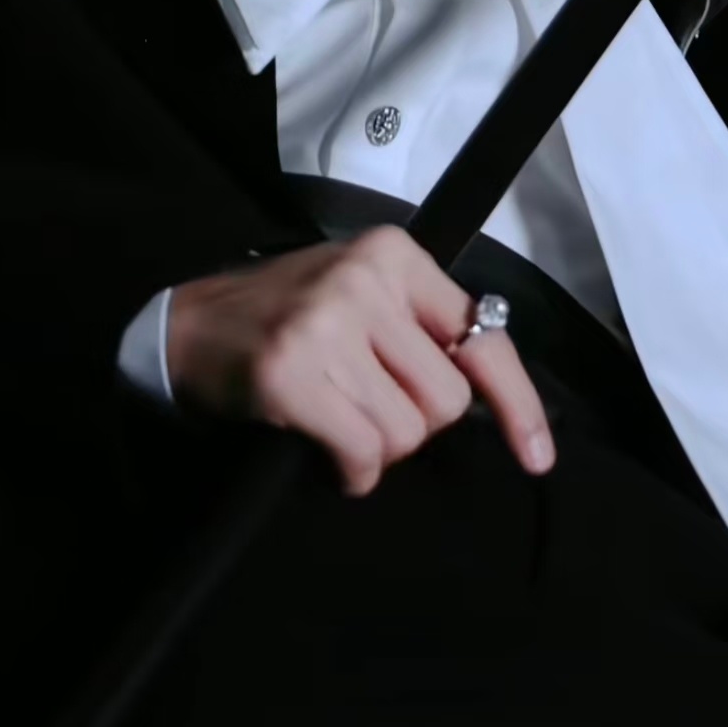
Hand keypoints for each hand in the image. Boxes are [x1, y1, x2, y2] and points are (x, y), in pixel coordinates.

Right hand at [167, 227, 555, 494]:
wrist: (190, 325)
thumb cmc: (289, 316)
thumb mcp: (363, 295)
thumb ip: (421, 328)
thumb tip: (487, 400)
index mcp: (396, 255)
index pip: (482, 333)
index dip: (515, 401)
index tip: (537, 455)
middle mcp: (367, 280)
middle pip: (445, 400)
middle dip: (413, 423)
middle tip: (368, 407)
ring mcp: (328, 323)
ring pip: (406, 431)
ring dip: (376, 448)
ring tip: (338, 420)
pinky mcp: (293, 372)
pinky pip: (362, 452)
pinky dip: (351, 471)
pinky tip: (326, 453)